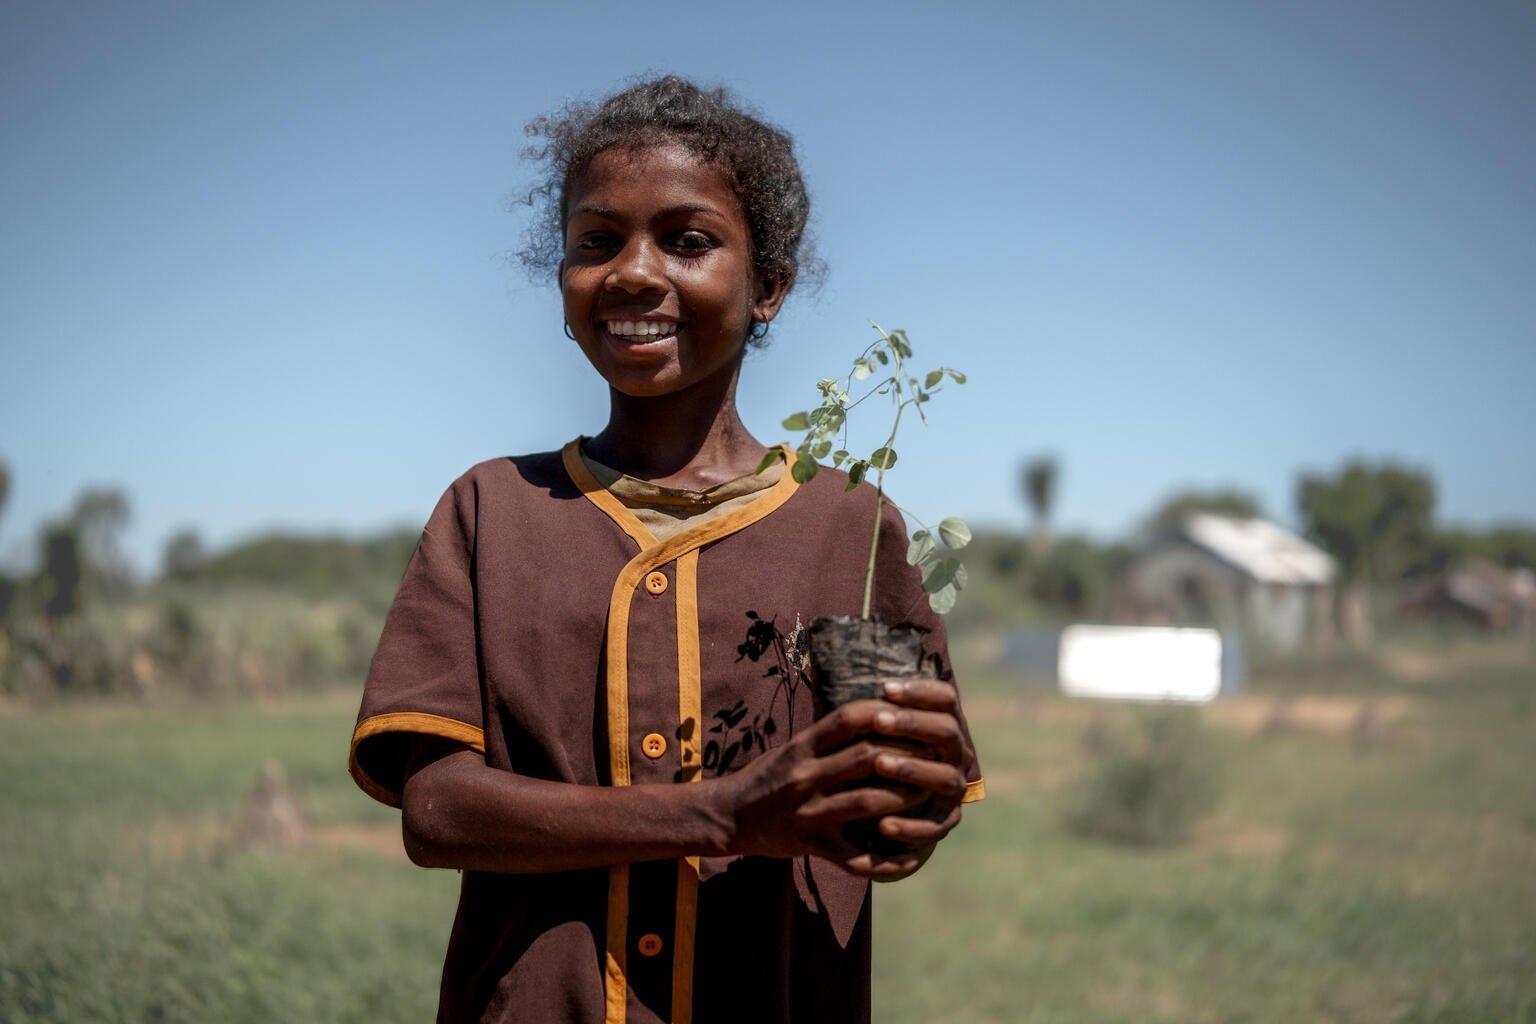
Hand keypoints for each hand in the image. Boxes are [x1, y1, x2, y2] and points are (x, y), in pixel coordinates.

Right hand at [711, 697, 931, 876]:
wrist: (728, 816)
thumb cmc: (768, 776)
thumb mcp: (793, 748)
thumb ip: (829, 735)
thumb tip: (877, 713)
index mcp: (802, 746)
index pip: (848, 717)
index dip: (885, 712)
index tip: (911, 713)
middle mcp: (805, 775)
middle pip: (866, 756)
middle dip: (906, 755)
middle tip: (934, 754)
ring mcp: (809, 812)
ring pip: (867, 801)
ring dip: (904, 797)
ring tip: (928, 793)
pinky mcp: (812, 844)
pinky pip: (856, 857)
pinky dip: (888, 860)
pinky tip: (912, 856)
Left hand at [858, 677, 970, 879]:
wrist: (882, 809)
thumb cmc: (875, 757)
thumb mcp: (877, 732)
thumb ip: (880, 710)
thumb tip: (865, 681)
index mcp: (944, 726)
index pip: (946, 699)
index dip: (921, 691)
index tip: (887, 688)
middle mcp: (957, 756)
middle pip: (948, 733)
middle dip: (914, 724)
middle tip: (879, 720)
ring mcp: (953, 791)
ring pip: (946, 778)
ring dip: (913, 769)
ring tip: (879, 763)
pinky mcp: (943, 823)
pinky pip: (935, 828)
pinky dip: (911, 827)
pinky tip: (883, 825)